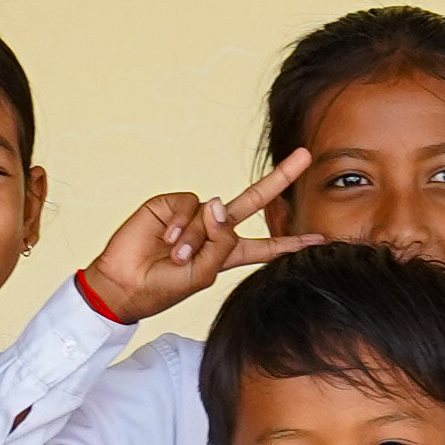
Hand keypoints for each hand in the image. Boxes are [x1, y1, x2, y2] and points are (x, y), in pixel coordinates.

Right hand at [78, 154, 315, 321]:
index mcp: (226, 254)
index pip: (265, 247)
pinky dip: (182, 223)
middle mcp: (214, 230)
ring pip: (212, 212)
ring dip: (195, 237)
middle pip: (252, 201)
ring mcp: (193, 216)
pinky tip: (167, 238)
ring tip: (175, 255)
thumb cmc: (164, 287)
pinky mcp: (171, 204)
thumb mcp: (203, 274)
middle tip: (305, 157)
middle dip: (279, 179)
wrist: (124, 284)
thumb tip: (218, 202)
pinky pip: (190, 203)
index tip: (320, 239)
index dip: (291, 243)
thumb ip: (220, 242)